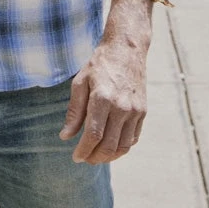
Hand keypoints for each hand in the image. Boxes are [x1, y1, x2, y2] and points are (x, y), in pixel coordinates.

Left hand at [59, 27, 148, 164]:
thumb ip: (74, 112)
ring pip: (123, 146)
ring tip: (97, 155)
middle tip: (85, 158)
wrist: (126, 49)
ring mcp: (135, 110)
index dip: (83, 150)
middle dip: (95, 158)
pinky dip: (122, 147)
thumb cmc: (99, 65)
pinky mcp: (143, 111)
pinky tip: (111, 145)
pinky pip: (133, 138)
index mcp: (102, 99)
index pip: (93, 136)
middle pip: (109, 146)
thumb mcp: (80, 83)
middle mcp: (121, 107)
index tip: (75, 157)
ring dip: (109, 157)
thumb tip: (65, 137)